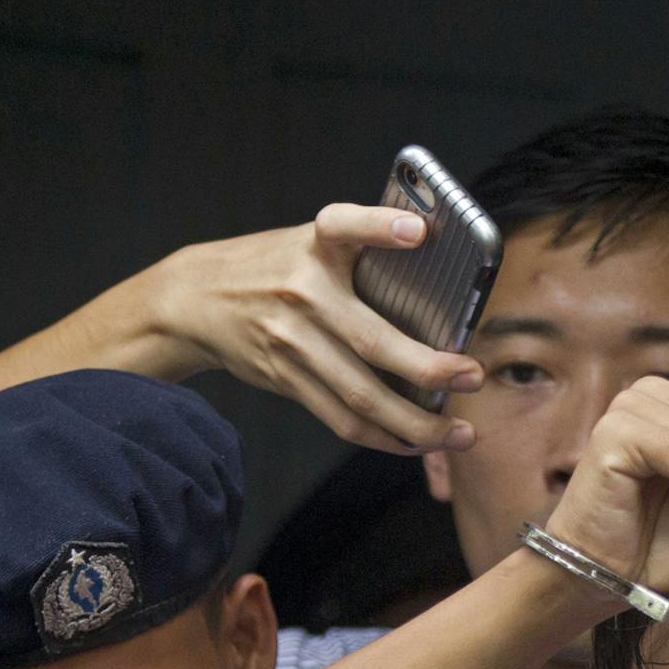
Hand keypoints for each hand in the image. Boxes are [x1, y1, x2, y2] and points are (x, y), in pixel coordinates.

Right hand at [152, 205, 484, 454]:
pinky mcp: (286, 379)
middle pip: (372, 341)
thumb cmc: (273, 267)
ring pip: (361, 396)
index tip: (419, 231)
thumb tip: (437, 273)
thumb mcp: (306, 240)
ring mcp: (292, 342)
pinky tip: (417, 443)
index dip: (379, 227)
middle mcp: (303, 294)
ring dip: (417, 423)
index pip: (343, 225)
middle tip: (475, 375)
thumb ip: (360, 253)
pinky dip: (384, 437)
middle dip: (430, 368)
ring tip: (460, 433)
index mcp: (313, 246)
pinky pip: (342, 419)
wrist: (193, 299)